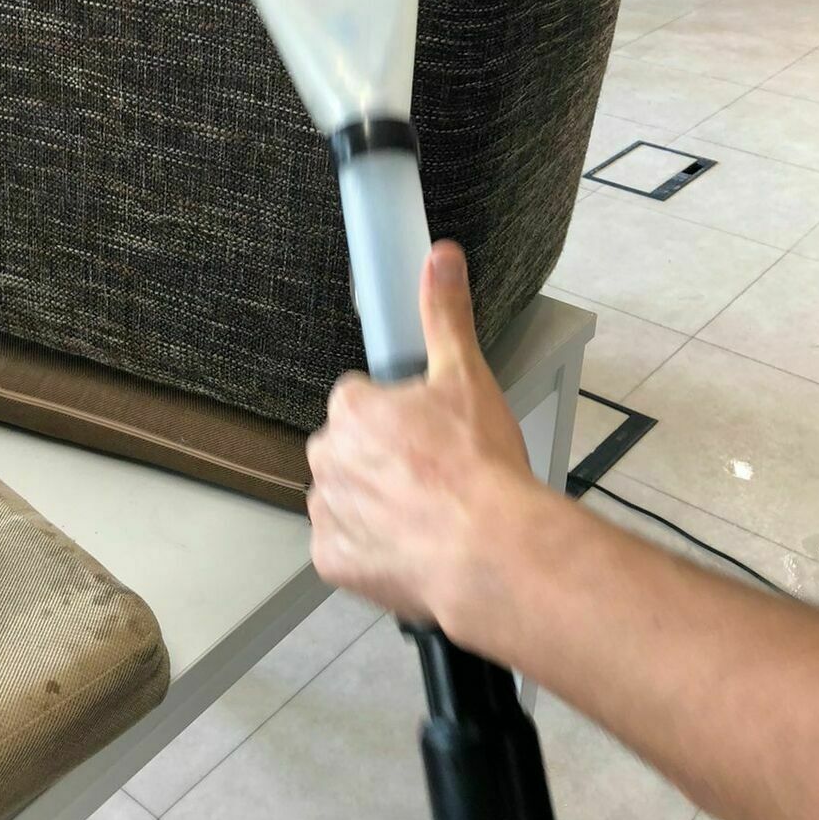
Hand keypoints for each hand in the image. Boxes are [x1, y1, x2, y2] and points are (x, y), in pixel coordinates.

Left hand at [305, 241, 539, 639]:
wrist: (491, 551)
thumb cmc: (478, 469)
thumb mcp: (467, 375)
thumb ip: (445, 314)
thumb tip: (440, 259)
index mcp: (351, 409)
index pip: (360, 400)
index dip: (398, 414)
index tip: (427, 431)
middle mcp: (327, 458)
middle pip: (350, 449)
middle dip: (383, 458)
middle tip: (433, 472)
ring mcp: (327, 511)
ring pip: (347, 496)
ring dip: (375, 502)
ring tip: (428, 511)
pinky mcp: (333, 560)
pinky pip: (345, 546)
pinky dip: (371, 547)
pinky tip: (411, 543)